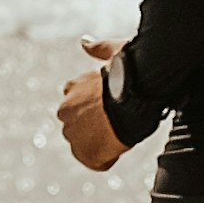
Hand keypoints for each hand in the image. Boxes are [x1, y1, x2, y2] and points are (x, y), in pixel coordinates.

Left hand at [57, 41, 130, 169]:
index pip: (76, 102)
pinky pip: (94, 161)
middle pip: (77, 124)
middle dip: (93, 125)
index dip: (95, 106)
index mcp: (71, 88)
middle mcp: (65, 110)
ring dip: (99, 141)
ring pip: (83, 143)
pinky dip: (106, 159)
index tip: (111, 105)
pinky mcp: (85, 152)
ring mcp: (73, 132)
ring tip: (120, 133)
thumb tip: (84, 40)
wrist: (138, 94)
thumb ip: (97, 48)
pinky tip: (120, 148)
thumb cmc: (130, 71)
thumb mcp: (112, 51)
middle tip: (117, 120)